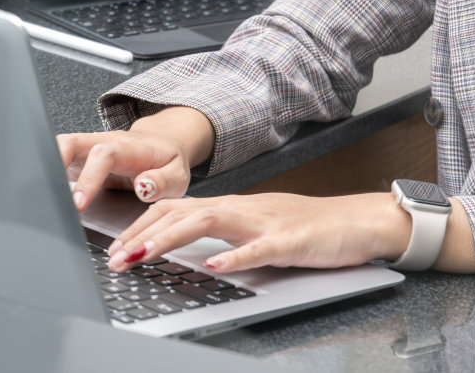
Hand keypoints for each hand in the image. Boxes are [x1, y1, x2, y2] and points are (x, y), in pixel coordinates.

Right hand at [57, 105, 215, 210]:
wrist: (163, 144)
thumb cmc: (167, 161)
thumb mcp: (178, 175)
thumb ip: (164, 181)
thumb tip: (144, 187)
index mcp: (129, 147)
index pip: (104, 154)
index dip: (88, 177)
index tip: (78, 203)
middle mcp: (105, 142)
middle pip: (71, 142)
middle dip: (54, 163)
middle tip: (46, 196)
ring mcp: (89, 148)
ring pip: (60, 147)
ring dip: (45, 166)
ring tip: (38, 197)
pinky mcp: (80, 157)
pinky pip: (58, 158)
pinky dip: (47, 172)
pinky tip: (42, 193)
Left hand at [102, 191, 411, 273]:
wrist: (358, 221)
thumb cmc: (310, 228)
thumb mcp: (258, 230)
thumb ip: (224, 235)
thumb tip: (185, 246)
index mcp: (234, 208)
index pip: (177, 209)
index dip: (142, 226)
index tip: (116, 248)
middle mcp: (245, 209)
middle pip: (183, 212)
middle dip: (143, 233)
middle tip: (115, 258)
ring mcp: (267, 222)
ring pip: (210, 222)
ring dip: (171, 239)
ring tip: (143, 256)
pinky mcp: (291, 240)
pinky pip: (259, 248)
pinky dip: (234, 257)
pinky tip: (213, 267)